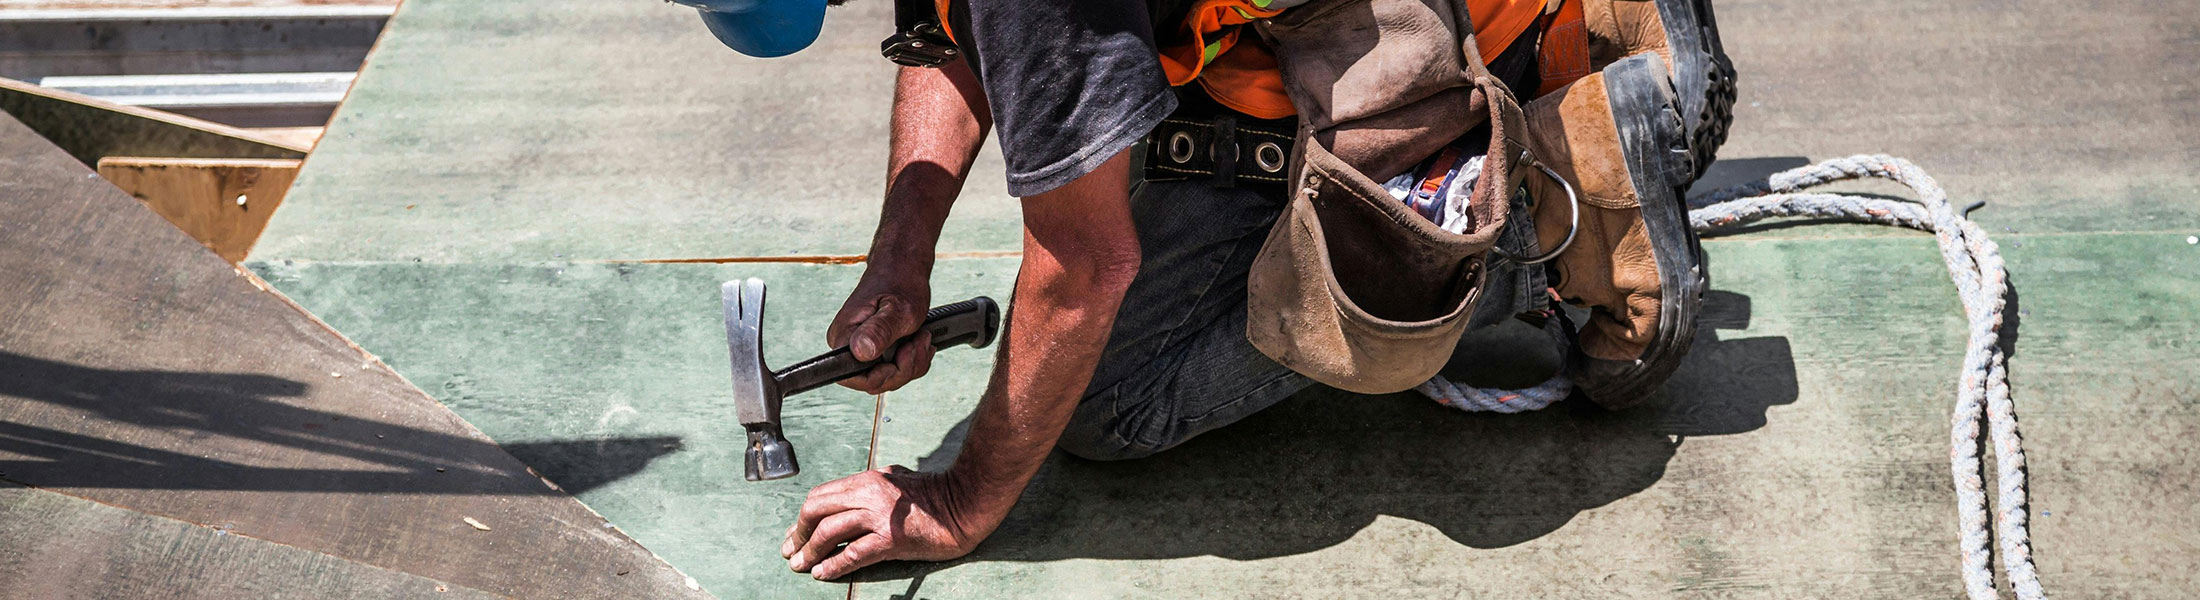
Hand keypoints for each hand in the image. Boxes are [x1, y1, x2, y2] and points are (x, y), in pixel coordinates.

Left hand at [783, 466, 995, 579]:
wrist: (965, 505)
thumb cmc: (935, 495)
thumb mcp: (896, 480)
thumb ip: (871, 486)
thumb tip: (847, 499)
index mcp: (868, 479)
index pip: (821, 495)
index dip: (803, 516)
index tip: (795, 533)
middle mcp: (869, 493)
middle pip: (816, 510)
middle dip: (799, 532)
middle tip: (791, 550)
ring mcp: (879, 516)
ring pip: (829, 532)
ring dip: (810, 552)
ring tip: (800, 565)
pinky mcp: (891, 538)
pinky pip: (853, 554)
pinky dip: (833, 565)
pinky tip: (822, 574)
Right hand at [827, 271, 934, 392]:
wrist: (903, 267)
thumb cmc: (900, 281)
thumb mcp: (899, 309)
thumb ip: (881, 331)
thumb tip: (861, 351)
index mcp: (844, 337)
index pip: (855, 379)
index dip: (884, 376)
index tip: (903, 353)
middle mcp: (847, 346)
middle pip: (875, 382)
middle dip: (905, 368)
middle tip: (920, 339)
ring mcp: (860, 349)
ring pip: (889, 378)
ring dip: (913, 362)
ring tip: (922, 335)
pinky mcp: (874, 349)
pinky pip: (895, 369)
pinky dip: (913, 359)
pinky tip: (920, 340)